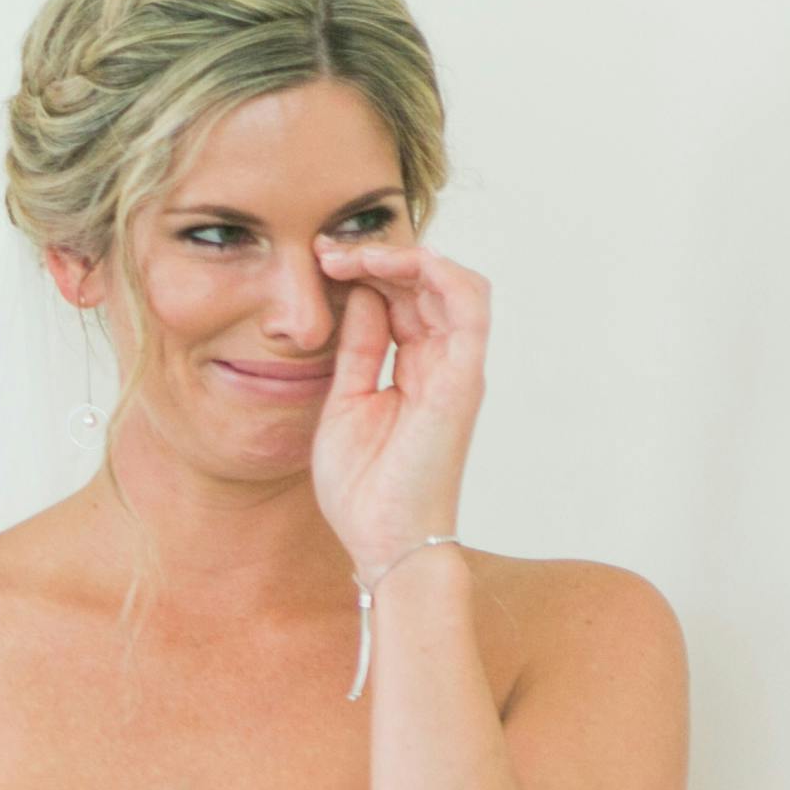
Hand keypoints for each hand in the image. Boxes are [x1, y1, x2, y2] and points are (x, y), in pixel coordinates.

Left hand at [315, 242, 488, 570]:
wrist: (381, 539)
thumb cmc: (364, 485)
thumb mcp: (344, 401)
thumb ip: (356, 350)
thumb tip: (358, 297)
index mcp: (415, 369)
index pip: (403, 299)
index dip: (366, 272)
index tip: (318, 261)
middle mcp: (443, 363)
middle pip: (425, 285)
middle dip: (377, 258)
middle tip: (326, 250)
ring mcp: (456, 370)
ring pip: (452, 285)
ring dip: (404, 259)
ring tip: (352, 254)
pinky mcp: (463, 380)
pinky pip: (470, 310)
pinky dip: (441, 275)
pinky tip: (400, 263)